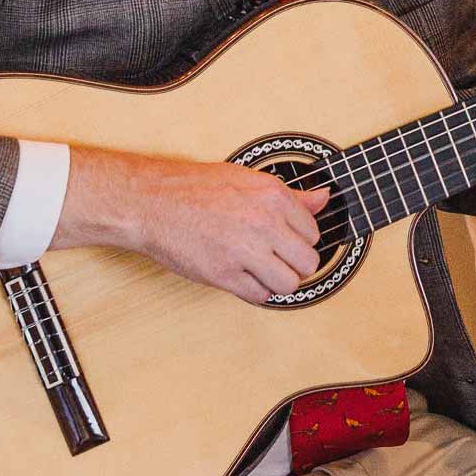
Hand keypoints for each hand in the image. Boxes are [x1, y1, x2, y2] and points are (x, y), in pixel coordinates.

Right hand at [60, 148, 328, 305]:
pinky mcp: (224, 274)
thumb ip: (290, 196)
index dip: (298, 239)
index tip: (284, 240)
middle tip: (275, 258)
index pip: (313, 231)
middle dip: (294, 264)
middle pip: (307, 262)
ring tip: (259, 270)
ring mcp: (244, 250)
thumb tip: (324, 198)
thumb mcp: (246, 179)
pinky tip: (242, 277)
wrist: (150, 201)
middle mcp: (263, 222)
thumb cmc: (193, 189)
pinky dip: (255, 291)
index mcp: (272, 195)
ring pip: (289, 283)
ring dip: (277, 281)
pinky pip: (260, 296)